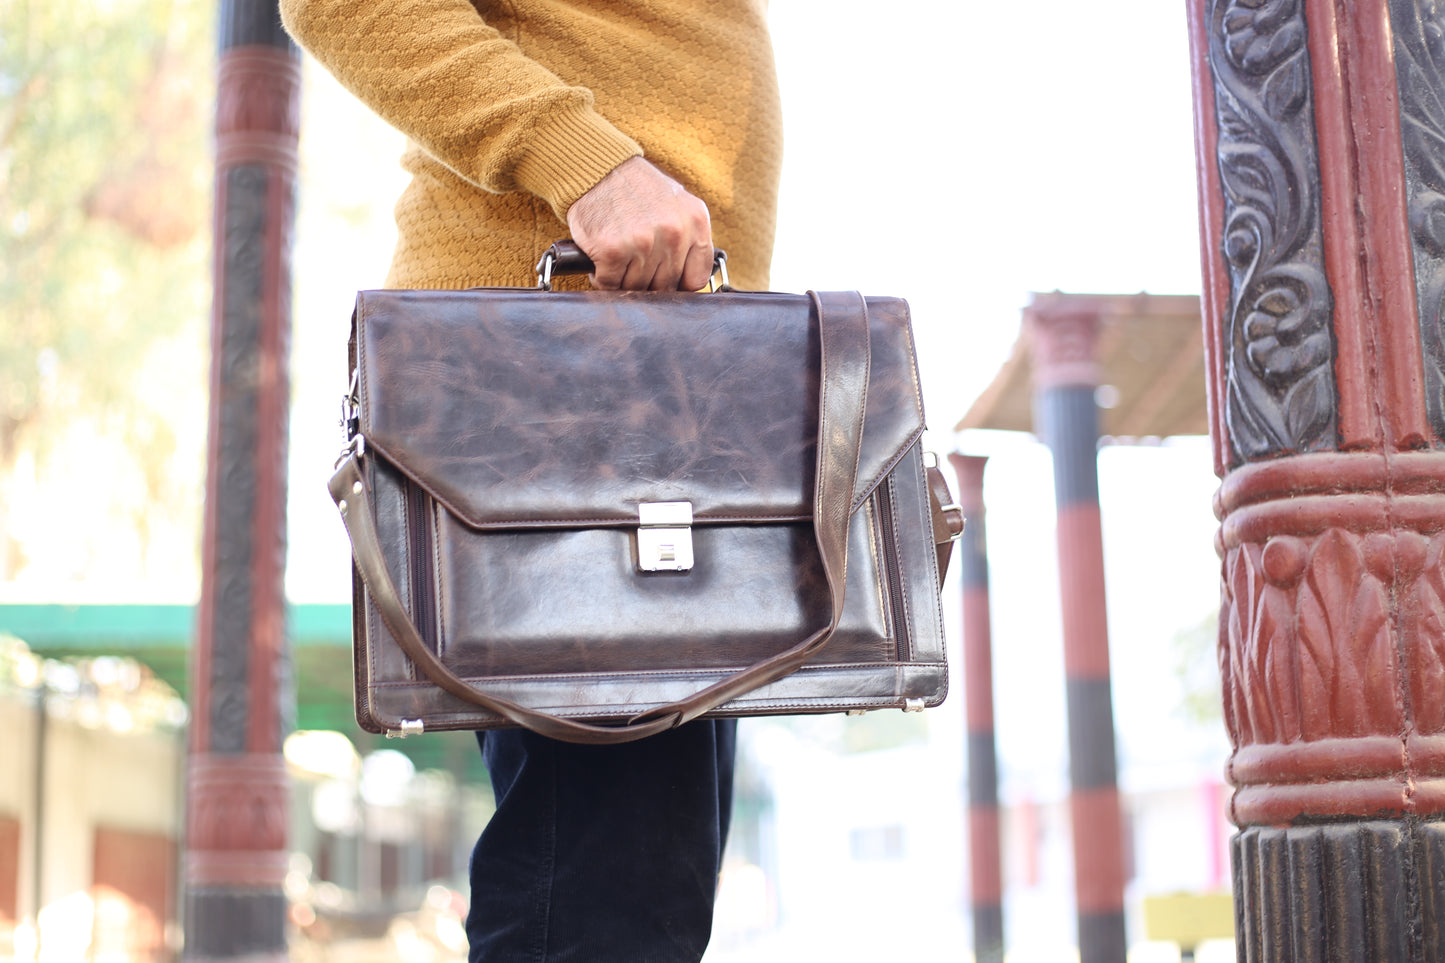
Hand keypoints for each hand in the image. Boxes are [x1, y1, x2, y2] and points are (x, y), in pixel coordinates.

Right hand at [565, 157, 713, 290]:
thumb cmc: (636, 189)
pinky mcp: (613, 250)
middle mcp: (674, 232)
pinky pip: (610, 284)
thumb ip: (689, 238)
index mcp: (695, 221)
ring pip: (638, 288)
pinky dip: (602, 278)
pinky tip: (602, 259)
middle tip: (634, 260)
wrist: (597, 169)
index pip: (696, 278)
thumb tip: (691, 283)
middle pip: (665, 286)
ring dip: (623, 279)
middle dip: (648, 280)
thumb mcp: (677, 204)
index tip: (664, 278)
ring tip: (618, 254)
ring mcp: (643, 242)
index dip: (678, 284)